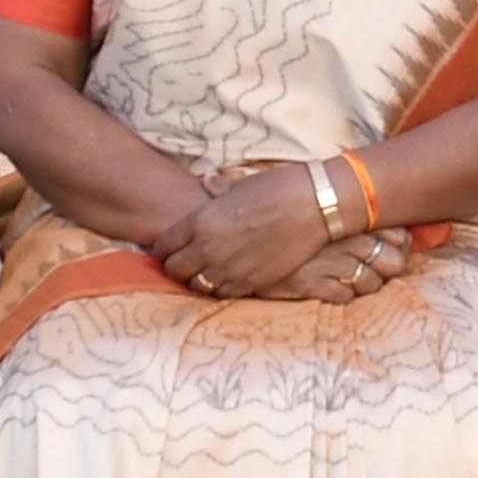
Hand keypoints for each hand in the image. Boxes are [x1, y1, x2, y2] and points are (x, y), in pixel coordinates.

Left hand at [167, 158, 355, 300]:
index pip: (164, 245)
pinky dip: (221, 288)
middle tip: (186, 262)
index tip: (170, 248)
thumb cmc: (277, 188)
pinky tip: (228, 278)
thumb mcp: (241, 184)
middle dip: (176, 267)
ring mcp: (229, 268)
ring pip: (196, 286)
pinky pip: (222, 294)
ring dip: (198, 279)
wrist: (313, 206)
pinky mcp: (250, 282)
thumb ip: (218, 189)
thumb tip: (208, 183)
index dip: (164, 248)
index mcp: (200, 221)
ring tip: (207, 271)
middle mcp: (208, 248)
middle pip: (174, 270)